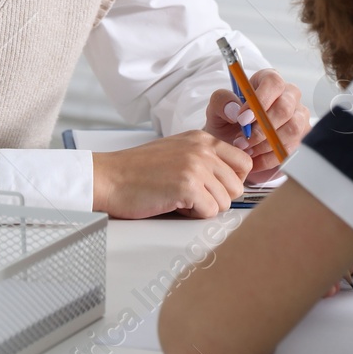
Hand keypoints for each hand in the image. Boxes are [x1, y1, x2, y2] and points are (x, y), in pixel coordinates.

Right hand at [92, 130, 251, 218]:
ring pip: (224, 202)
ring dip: (202, 207)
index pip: (244, 162)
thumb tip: (233, 181)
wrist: (109, 177)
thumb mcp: (177, 152)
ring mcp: (196, 166)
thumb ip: (205, 159)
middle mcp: (202, 149)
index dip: (232, 181)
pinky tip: (173, 204)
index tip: (215, 188)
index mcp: (202, 138)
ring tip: (178, 198)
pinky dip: (192, 214)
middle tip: (192, 196)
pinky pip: (209, 212)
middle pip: (237, 186)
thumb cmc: (138, 170)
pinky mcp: (187, 186)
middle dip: (217, 198)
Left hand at [204, 69, 309, 183]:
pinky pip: (291, 148)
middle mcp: (289, 95)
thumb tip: (235, 110)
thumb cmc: (228, 123)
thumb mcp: (216, 110)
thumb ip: (221, 102)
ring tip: (246, 150)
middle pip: (285, 107)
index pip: (273, 82)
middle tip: (242, 141)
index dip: (260, 100)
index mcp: (268, 81)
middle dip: (261, 129)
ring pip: (292, 129)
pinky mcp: (301, 138)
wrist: (234, 145)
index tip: (242, 119)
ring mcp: (299, 116)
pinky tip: (254, 160)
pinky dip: (270, 158)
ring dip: (266, 144)